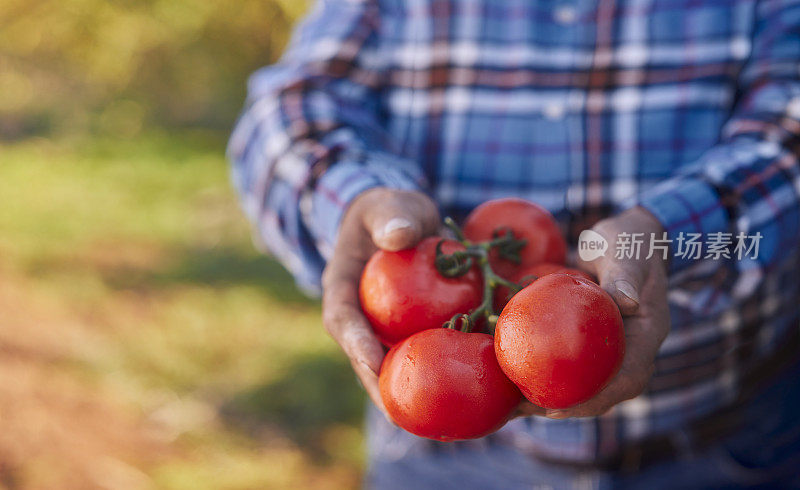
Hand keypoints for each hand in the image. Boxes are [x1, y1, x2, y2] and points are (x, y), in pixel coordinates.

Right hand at [321, 188, 439, 412]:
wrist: (399, 223)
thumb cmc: (388, 212)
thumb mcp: (385, 206)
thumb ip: (390, 217)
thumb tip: (400, 236)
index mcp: (343, 290)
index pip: (344, 322)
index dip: (356, 345)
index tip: (373, 364)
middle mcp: (361, 321)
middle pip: (366, 361)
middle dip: (383, 389)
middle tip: (402, 416)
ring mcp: (384, 333)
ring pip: (394, 368)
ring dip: (412, 395)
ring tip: (438, 423)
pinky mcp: (409, 336)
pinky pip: (423, 358)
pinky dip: (443, 374)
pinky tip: (468, 395)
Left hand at [518, 206, 670, 418]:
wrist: (630, 237)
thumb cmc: (629, 240)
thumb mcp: (627, 251)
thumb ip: (626, 273)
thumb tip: (628, 301)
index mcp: (648, 335)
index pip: (625, 379)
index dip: (593, 401)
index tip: (555, 411)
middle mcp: (631, 349)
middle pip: (601, 392)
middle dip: (563, 407)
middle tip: (520, 410)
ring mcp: (612, 348)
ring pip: (583, 383)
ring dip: (549, 396)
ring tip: (509, 406)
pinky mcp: (592, 342)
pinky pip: (570, 363)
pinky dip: (543, 371)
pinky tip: (509, 374)